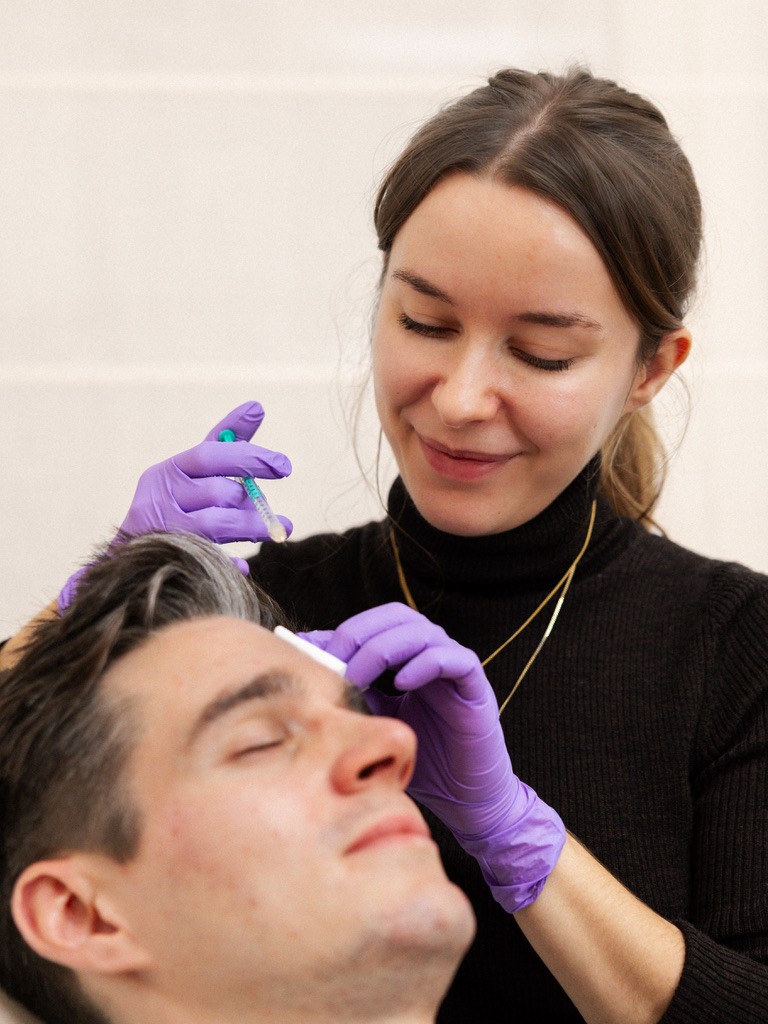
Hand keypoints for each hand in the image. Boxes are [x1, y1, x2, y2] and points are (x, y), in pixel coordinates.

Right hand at [119, 401, 291, 557]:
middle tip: (271, 505)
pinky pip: (208, 559)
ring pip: (217, 524)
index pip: (211, 455)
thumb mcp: (194, 472)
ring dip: (252, 526)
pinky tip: (244, 563)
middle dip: (249, 498)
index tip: (284, 466)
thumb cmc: (177, 504)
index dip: (249, 457)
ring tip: (279, 529)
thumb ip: (226, 444)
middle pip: (218, 492)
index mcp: (170, 471)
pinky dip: (229, 562)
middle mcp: (162, 497)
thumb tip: (256, 407)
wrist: (134, 556)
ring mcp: (164, 529)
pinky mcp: (168, 559)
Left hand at [301, 603, 564, 912]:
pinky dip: (425, 664)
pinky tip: (400, 682)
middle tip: (333, 659)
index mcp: (408, 658)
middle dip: (360, 633)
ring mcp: (455, 669)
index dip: (345, 631)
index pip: (376, 623)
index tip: (312, 651)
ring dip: (384, 647)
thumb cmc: (419, 763)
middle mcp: (432, 655)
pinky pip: (454, 660)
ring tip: (358, 675)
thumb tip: (309, 665)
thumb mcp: (374, 721)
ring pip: (423, 632)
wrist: (461, 800)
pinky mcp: (475, 688)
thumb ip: (352, 692)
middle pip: (397, 616)